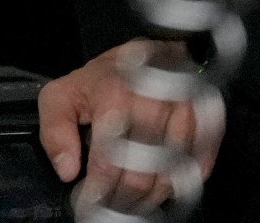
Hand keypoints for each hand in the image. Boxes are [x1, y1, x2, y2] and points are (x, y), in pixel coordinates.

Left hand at [38, 39, 222, 212]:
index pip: (109, 157)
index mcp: (113, 94)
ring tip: (136, 198)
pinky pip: (200, 161)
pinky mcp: (205, 117)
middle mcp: (152, 100)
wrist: (147, 55)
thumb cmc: (105, 79)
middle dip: (126, 196)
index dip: (100, 187)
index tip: (91, 200)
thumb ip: (54, 131)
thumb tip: (67, 169)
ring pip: (172, 171)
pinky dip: (183, 179)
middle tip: (114, 203)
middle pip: (144, 170)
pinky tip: (165, 185)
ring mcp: (183, 108)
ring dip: (153, 193)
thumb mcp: (62, 94)